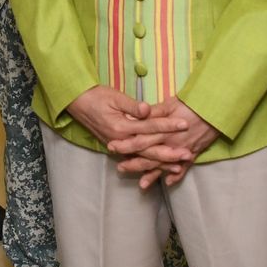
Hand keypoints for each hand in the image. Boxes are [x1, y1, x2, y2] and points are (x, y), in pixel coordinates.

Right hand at [64, 86, 188, 180]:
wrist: (78, 103)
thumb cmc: (96, 97)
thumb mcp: (114, 97)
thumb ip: (131, 106)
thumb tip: (147, 110)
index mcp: (121, 127)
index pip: (149, 127)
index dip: (168, 125)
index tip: (184, 124)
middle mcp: (121, 140)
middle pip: (149, 149)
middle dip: (169, 152)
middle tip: (188, 154)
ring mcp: (119, 146)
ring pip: (144, 158)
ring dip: (162, 163)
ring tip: (180, 166)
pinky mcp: (119, 148)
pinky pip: (137, 159)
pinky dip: (150, 165)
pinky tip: (162, 169)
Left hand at [109, 98, 219, 188]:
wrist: (216, 110)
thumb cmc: (192, 104)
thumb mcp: (171, 104)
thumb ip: (154, 112)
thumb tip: (138, 115)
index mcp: (163, 131)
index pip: (140, 140)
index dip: (125, 144)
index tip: (112, 146)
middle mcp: (171, 144)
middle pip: (149, 157)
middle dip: (134, 164)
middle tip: (120, 168)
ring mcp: (182, 151)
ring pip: (164, 166)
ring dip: (152, 175)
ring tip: (141, 185)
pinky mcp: (193, 154)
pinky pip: (184, 169)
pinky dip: (176, 176)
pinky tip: (167, 183)